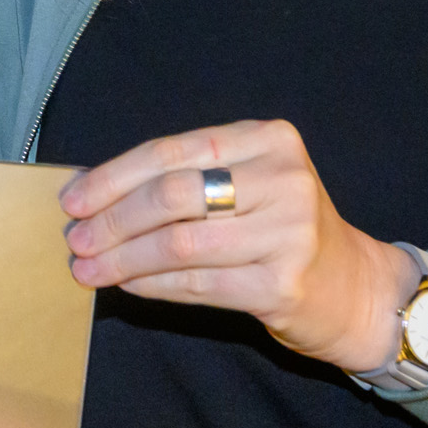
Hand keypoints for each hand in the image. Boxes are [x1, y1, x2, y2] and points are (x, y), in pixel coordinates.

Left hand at [59, 123, 411, 371]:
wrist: (354, 288)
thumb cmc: (283, 230)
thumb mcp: (249, 184)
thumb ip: (186, 180)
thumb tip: (94, 192)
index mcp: (269, 139)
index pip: (172, 151)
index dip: (113, 176)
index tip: (72, 198)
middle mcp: (283, 179)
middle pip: (172, 195)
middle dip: (112, 219)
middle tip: (75, 239)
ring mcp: (287, 233)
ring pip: (179, 244)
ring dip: (122, 259)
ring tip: (87, 269)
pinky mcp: (282, 285)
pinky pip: (197, 284)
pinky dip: (152, 285)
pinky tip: (126, 285)